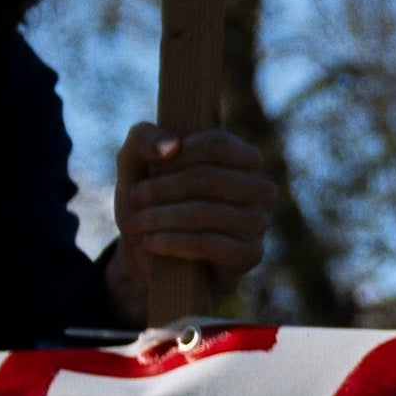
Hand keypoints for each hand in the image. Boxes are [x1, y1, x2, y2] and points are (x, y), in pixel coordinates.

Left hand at [113, 123, 280, 308]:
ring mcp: (258, 222)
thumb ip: (143, 138)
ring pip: (205, 212)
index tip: (149, 169)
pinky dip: (172, 241)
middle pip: (208, 178)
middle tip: (135, 198)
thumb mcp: (136, 163)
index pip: (219, 144)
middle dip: (162, 189)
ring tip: (138, 222)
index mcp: (243, 158)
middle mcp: (260, 188)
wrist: (155, 257)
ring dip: (161, 217)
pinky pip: (208, 243)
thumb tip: (172, 145)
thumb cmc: (152, 202)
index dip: (180, 155)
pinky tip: (150, 242)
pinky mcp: (250, 254)